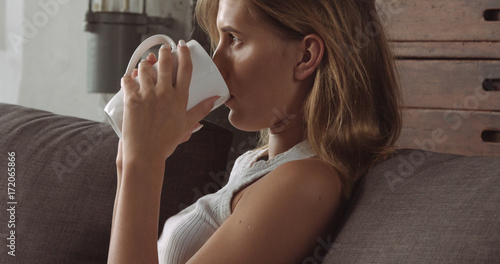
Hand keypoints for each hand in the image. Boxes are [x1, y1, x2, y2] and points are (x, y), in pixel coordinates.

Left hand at [120, 40, 218, 164]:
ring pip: (145, 68)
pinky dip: (128, 77)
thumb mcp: (187, 124)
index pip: (185, 69)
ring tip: (146, 65)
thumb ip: (201, 110)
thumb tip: (216, 99)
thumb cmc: (166, 142)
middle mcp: (164, 94)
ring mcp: (147, 96)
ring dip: (145, 64)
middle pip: (165, 63)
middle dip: (164, 52)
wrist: (145, 155)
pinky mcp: (131, 100)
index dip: (184, 54)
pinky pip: (127, 80)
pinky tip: (130, 77)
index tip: (182, 46)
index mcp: (179, 99)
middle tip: (163, 50)